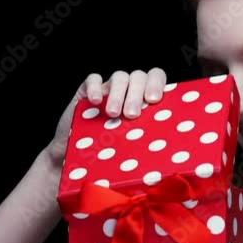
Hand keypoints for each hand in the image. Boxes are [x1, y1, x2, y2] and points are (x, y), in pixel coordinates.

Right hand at [45, 68, 167, 165]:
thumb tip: (163, 165)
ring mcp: (109, 88)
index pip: (156, 76)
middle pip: (139, 77)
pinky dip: (95, 87)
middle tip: (132, 115)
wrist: (79, 155)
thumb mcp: (133, 148)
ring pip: (119, 77)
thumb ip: (148, 146)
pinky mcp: (87, 89)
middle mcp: (129, 89)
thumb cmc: (112, 152)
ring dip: (118, 94)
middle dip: (136, 95)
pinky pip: (93, 79)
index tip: (154, 100)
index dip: (156, 83)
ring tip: (114, 114)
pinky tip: (95, 101)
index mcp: (146, 98)